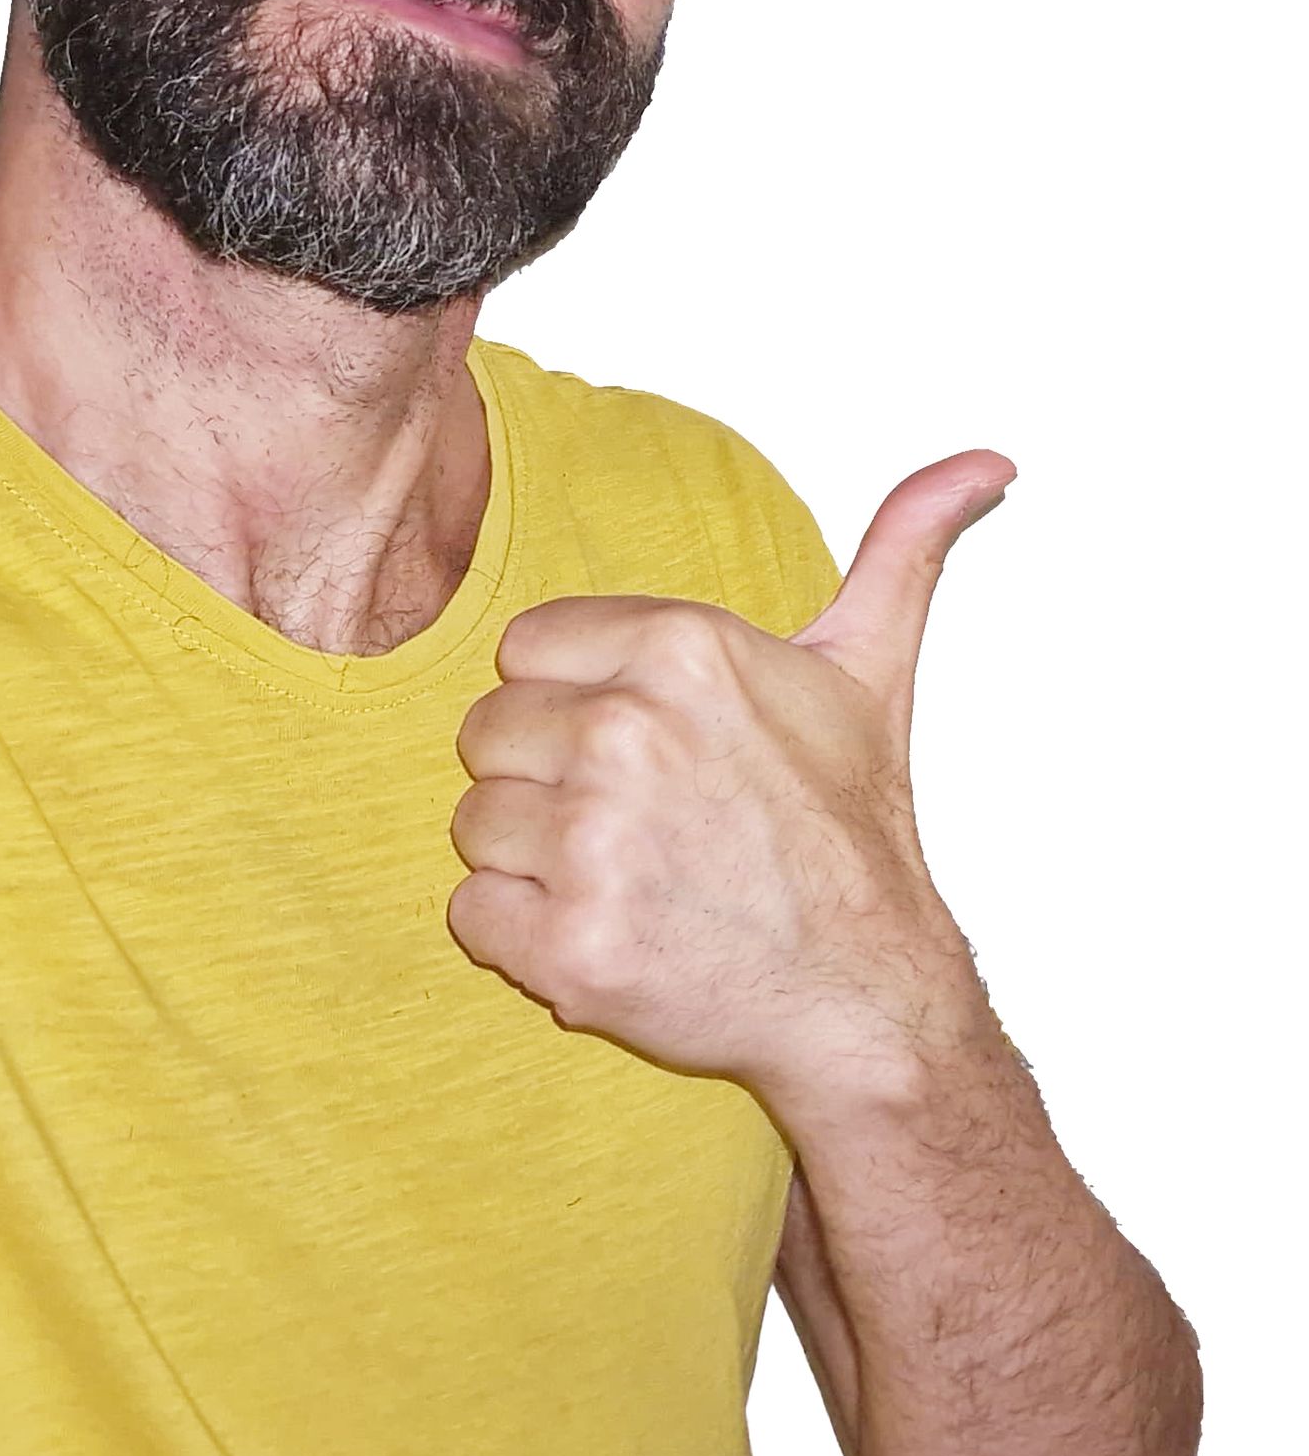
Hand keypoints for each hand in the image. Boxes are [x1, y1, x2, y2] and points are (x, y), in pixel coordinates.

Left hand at [445, 450, 1014, 1104]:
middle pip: (487, 735)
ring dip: (532, 862)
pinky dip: (520, 937)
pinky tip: (607, 932)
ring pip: (474, 824)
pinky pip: (471, 913)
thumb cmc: (851, 836)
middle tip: (639, 825)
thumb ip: (902, 546)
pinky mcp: (571, 945)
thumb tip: (985, 460)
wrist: (869, 996)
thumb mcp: (873, 670)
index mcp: (681, 649)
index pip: (525, 650)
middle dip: (546, 782)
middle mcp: (629, 734)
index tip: (643, 750)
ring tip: (629, 878)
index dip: (572, 703)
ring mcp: (596, 845)